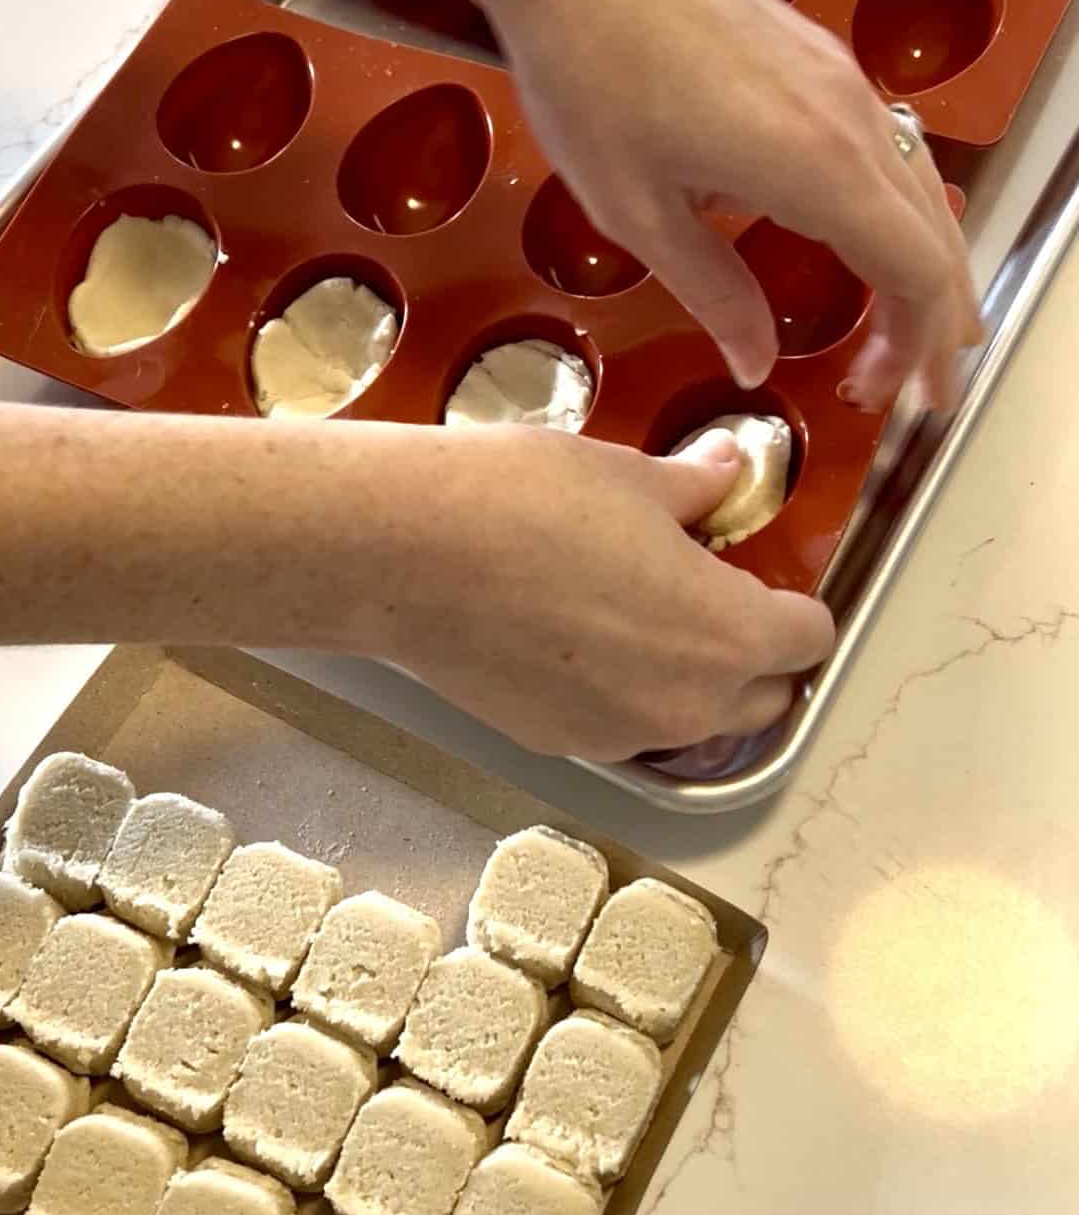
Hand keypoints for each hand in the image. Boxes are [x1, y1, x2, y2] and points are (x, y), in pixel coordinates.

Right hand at [376, 425, 833, 761]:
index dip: (792, 601)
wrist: (406, 555)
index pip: (809, 639)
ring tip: (637, 613)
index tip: (761, 572)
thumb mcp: (630, 475)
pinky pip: (621, 726)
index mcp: (729, 634)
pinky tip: (574, 636)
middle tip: (707, 591)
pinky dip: (620, 693)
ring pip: (691, 720)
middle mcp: (688, 705)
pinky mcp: (559, 743)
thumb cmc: (527, 501)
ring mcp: (621, 734)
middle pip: (762, 696)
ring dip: (689, 679)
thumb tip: (727, 471)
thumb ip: (696, 489)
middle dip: (752, 652)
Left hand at [488, 0, 980, 411]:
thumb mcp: (635, 211)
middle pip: (932, 236)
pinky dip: (889, 216)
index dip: (922, 348)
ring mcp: (837, 79)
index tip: (905, 400)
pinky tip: (851, 245)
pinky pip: (884, 151)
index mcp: (815, 164)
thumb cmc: (586, 66)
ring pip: (916, 191)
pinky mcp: (813, 57)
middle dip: (930, 323)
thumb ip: (711, 292)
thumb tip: (755, 361)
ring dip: (913, 269)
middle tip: (902, 389)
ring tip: (888, 335)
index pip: (915, 272)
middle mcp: (848, 116)